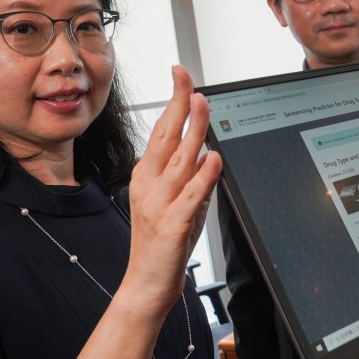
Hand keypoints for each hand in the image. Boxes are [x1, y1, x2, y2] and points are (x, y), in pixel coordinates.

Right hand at [122, 65, 221, 312]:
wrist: (146, 284)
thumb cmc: (161, 242)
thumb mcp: (173, 199)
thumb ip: (187, 174)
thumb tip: (207, 146)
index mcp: (147, 176)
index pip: (162, 130)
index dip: (172, 101)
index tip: (179, 75)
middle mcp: (150, 185)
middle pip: (166, 137)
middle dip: (178, 103)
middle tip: (186, 77)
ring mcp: (159, 204)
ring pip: (180, 160)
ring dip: (193, 130)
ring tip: (203, 104)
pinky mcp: (173, 225)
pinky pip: (191, 196)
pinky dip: (203, 177)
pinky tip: (213, 158)